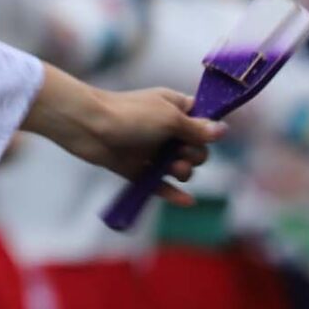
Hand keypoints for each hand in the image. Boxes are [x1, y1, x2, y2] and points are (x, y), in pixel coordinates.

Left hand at [25, 68, 224, 206]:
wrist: (86, 125)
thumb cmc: (129, 114)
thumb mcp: (168, 118)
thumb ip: (196, 128)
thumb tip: (223, 129)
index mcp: (173, 106)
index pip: (202, 118)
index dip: (207, 128)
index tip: (206, 135)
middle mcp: (163, 127)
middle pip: (195, 148)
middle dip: (194, 154)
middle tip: (181, 152)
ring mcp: (149, 148)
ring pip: (179, 168)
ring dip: (182, 172)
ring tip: (172, 169)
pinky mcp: (134, 167)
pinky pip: (157, 183)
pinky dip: (171, 193)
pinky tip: (188, 202)